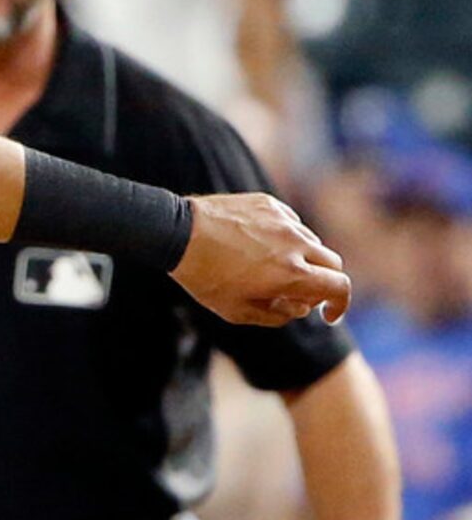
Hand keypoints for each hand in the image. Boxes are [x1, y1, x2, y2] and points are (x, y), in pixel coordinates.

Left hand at [174, 194, 350, 327]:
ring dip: (303, 260)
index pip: (339, 286)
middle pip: (332, 264)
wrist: (179, 235)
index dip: (340, 304)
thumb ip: (277, 315)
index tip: (328, 314)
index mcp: (291, 273)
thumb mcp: (237, 311)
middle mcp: (296, 243)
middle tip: (300, 294)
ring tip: (268, 270)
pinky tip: (257, 247)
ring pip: (312, 242)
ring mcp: (284, 220)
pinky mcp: (271, 204)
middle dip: (323, 282)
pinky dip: (286, 239)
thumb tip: (301, 308)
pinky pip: (291, 224)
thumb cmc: (205, 278)